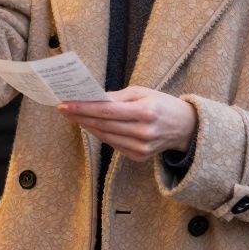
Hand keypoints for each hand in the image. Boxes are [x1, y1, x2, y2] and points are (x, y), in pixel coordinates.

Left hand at [57, 87, 196, 161]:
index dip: (83, 108)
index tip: (65, 104)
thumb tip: (93, 98)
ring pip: (105, 136)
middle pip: (103, 125)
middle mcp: (144, 132)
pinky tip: (90, 126)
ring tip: (73, 116)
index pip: (107, 110)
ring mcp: (142, 147)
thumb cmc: (161, 104)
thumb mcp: (142, 92)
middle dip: (80, 116)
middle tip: (63, 109)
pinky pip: (113, 145)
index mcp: (146, 111)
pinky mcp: (139, 157)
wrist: (185, 127)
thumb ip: (117, 96)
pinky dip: (101, 135)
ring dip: (87, 126)